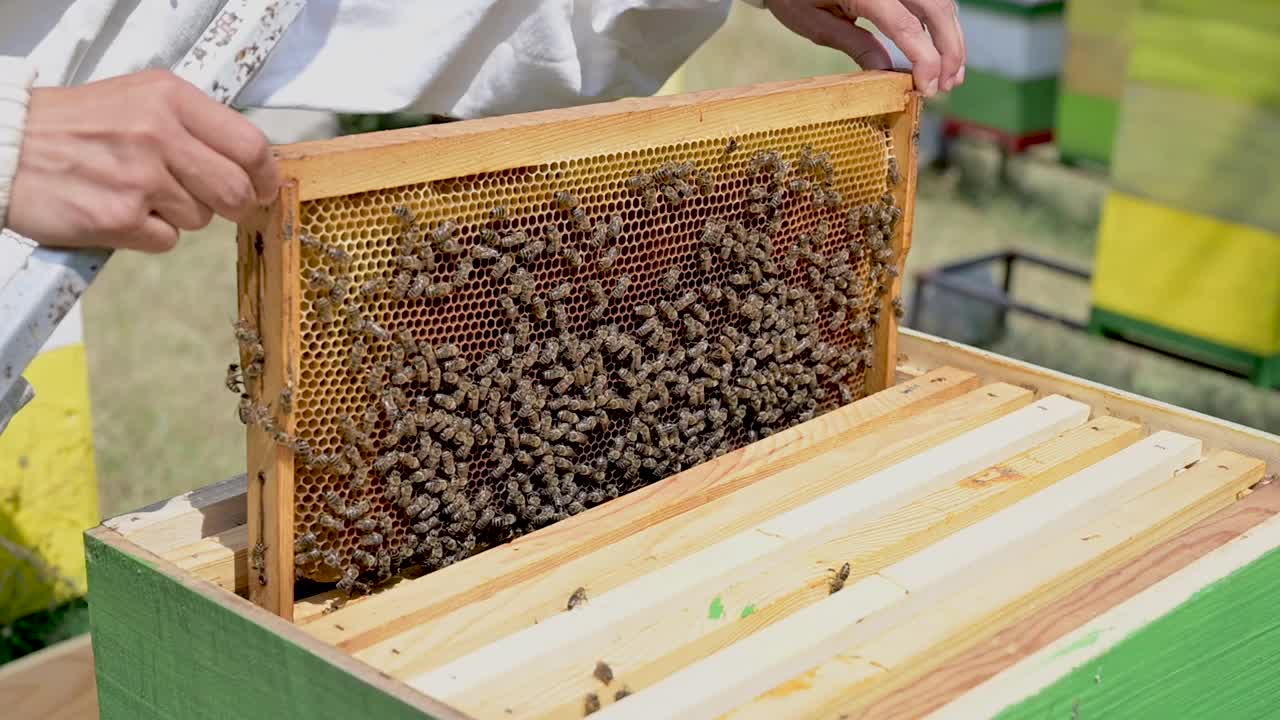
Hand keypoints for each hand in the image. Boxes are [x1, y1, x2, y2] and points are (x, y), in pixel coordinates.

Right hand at [8, 69, 279, 252]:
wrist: (6, 146)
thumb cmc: (76, 126)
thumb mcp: (139, 100)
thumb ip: (194, 125)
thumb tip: (250, 161)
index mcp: (170, 98)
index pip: (249, 145)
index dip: (266, 175)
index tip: (265, 188)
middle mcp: (158, 134)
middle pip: (235, 190)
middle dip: (234, 205)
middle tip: (216, 204)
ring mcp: (140, 179)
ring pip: (201, 218)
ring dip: (179, 214)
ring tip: (138, 191)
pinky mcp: (120, 218)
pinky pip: (166, 240)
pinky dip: (149, 233)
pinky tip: (119, 210)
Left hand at [763, 0, 965, 96]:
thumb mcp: (815, 24)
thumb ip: (855, 45)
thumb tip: (889, 74)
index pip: (906, 26)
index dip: (925, 59)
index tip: (929, 88)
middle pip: (937, 9)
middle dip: (950, 49)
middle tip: (949, 85)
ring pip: (942, 2)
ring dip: (952, 37)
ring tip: (951, 74)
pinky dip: (941, 23)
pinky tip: (941, 48)